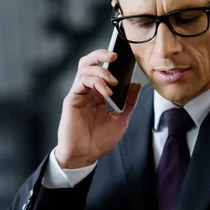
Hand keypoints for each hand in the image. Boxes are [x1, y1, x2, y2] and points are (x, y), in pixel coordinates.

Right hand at [55, 49, 140, 167]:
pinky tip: (106, 91)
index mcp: (98, 94)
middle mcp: (87, 90)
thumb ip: (128, 102)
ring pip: (85, 68)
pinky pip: (81, 81)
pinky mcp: (72, 99)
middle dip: (100, 54)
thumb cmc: (99, 140)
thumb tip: (137, 85)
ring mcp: (79, 93)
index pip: (102, 69)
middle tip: (115, 55)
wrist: (85, 155)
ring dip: (101, 70)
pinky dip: (95, 81)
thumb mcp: (121, 119)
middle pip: (89, 63)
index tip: (125, 58)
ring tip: (113, 80)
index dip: (110, 60)